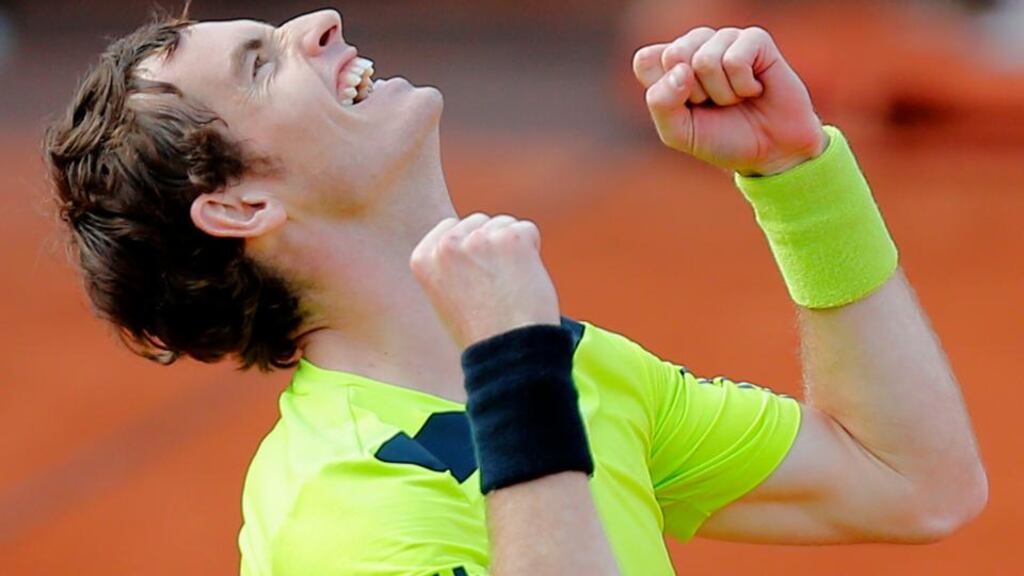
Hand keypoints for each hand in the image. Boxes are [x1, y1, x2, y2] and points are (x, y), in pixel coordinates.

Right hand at [410, 213, 560, 348]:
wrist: (508, 351)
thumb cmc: (481, 332)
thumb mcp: (445, 297)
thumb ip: (449, 265)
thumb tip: (469, 240)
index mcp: (423, 258)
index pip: (450, 228)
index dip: (470, 251)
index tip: (476, 278)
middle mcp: (447, 245)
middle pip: (478, 223)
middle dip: (492, 245)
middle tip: (496, 285)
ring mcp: (479, 239)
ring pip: (504, 224)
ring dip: (512, 248)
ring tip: (510, 286)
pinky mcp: (511, 238)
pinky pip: (527, 230)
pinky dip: (532, 251)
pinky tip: (524, 279)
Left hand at [633, 27, 827, 175]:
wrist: (770, 150)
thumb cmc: (722, 138)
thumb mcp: (679, 132)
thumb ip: (661, 103)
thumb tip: (681, 69)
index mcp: (671, 65)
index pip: (646, 60)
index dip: (663, 90)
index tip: (684, 108)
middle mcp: (696, 46)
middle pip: (673, 55)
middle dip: (694, 94)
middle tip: (713, 104)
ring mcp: (725, 39)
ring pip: (705, 60)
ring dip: (722, 93)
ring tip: (735, 98)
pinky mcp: (755, 40)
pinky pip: (735, 59)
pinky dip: (744, 85)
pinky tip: (754, 89)